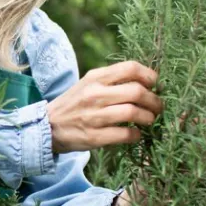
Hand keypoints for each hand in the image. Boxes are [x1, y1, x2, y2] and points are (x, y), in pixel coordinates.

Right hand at [46, 60, 162, 153]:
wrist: (47, 126)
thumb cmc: (74, 103)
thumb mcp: (88, 84)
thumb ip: (112, 80)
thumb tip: (145, 81)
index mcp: (95, 78)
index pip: (130, 68)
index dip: (149, 76)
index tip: (155, 85)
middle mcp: (94, 95)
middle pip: (137, 91)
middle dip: (154, 100)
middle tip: (158, 107)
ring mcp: (94, 117)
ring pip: (133, 113)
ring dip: (148, 117)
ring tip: (149, 119)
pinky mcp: (94, 137)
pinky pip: (125, 135)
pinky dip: (136, 135)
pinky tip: (136, 134)